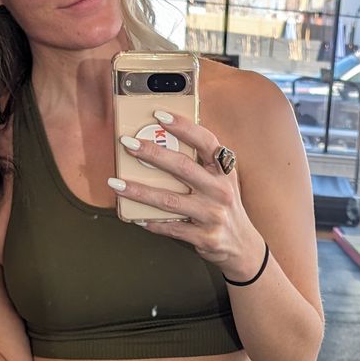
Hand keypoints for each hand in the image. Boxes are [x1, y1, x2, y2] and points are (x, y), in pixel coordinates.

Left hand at [110, 110, 265, 280]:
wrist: (243, 245)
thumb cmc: (224, 207)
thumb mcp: (222, 182)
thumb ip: (201, 165)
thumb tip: (162, 144)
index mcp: (224, 171)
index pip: (205, 141)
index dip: (183, 126)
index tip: (159, 115)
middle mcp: (220, 190)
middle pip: (182, 167)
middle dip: (151, 153)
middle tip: (127, 143)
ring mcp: (213, 215)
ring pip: (169, 200)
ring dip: (139, 191)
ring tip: (116, 183)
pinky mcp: (204, 237)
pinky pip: (171, 228)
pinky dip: (151, 222)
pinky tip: (135, 216)